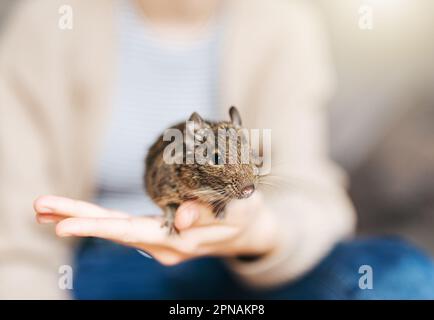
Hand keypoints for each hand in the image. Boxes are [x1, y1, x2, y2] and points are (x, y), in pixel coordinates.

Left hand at [34, 193, 277, 264]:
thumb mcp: (238, 209)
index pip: (133, 233)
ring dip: (81, 217)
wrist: (249, 230)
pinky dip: (99, 219)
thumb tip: (181, 217)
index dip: (98, 227)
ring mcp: (161, 242)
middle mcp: (165, 246)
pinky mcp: (160, 234)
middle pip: (115, 231)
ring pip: (117, 229)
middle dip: (76, 219)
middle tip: (38, 207)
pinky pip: (125, 226)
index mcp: (182, 240)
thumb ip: (211, 213)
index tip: (62, 226)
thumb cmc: (246, 215)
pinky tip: (77, 215)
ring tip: (44, 208)